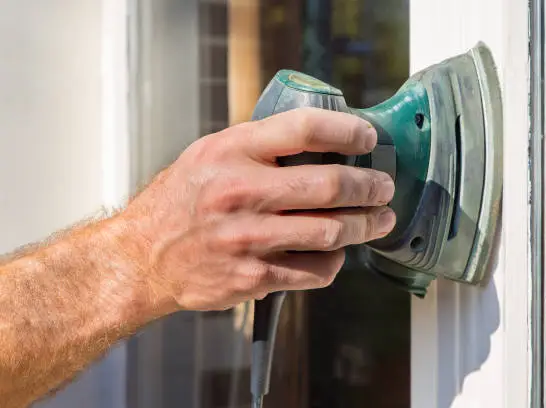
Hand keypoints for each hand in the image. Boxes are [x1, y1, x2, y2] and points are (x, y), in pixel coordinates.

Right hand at [119, 107, 395, 313]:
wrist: (142, 256)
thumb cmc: (180, 202)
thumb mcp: (210, 154)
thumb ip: (259, 145)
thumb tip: (320, 140)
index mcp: (232, 151)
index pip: (305, 129)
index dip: (347, 131)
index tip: (367, 138)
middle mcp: (241, 192)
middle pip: (330, 185)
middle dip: (370, 188)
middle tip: (384, 187)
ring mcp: (248, 238)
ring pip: (330, 231)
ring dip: (365, 226)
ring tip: (378, 220)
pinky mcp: (253, 277)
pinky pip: (314, 270)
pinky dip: (335, 261)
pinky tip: (337, 253)